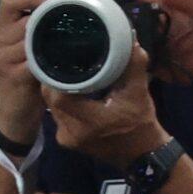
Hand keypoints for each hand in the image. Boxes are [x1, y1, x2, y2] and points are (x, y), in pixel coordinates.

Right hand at [0, 0, 56, 143]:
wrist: (15, 117)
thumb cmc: (26, 81)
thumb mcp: (29, 50)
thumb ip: (38, 29)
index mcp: (0, 32)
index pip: (8, 1)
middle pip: (22, 18)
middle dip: (46, 16)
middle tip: (69, 16)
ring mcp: (1, 59)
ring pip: (28, 36)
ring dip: (48, 36)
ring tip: (68, 36)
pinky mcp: (12, 75)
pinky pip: (33, 58)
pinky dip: (48, 57)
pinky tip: (61, 57)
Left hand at [41, 45, 167, 166]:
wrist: (141, 155)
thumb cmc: (141, 124)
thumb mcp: (140, 92)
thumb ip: (134, 64)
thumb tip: (129, 38)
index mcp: (90, 122)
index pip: (58, 96)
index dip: (55, 77)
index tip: (61, 57)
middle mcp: (72, 133)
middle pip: (51, 100)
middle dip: (54, 79)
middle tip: (62, 60)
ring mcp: (66, 139)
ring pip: (51, 107)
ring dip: (56, 90)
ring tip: (65, 71)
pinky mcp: (66, 141)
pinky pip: (56, 115)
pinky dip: (61, 101)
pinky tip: (69, 89)